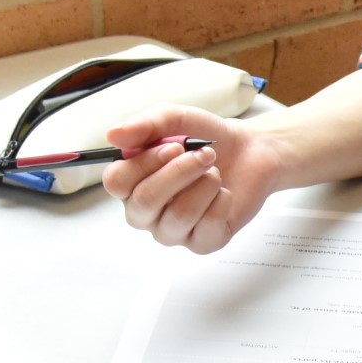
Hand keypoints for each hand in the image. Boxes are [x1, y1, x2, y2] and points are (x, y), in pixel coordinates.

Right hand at [103, 105, 281, 250]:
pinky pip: (207, 227)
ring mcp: (171, 231)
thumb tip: (113, 135)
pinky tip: (224, 193)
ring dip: (205, 185)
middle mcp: (145, 212)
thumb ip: (143, 125)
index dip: (144, 164)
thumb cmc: (204, 137)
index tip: (174, 147)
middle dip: (180, 172)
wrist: (248, 151)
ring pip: (179, 215)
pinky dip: (222, 201)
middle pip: (145, 201)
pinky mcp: (202, 243)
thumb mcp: (173, 119)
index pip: (116, 182)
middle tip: (206, 154)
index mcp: (130, 182)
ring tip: (215, 172)